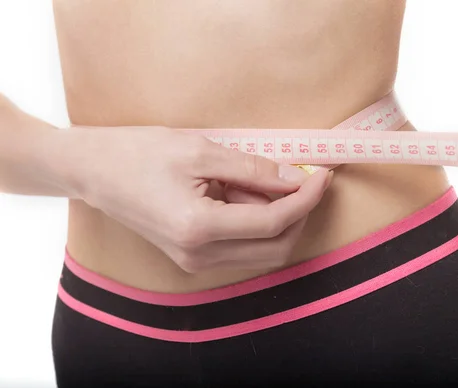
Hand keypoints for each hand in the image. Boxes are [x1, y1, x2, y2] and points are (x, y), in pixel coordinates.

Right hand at [65, 126, 331, 271]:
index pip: (274, 222)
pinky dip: (256, 224)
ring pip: (262, 252)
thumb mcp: (201, 149)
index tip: (323, 175)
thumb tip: (294, 178)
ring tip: (259, 181)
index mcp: (200, 228)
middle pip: (276, 248)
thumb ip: (253, 168)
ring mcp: (195, 261)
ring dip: (277, 219)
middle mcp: (199, 255)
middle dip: (299, 214)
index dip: (306, 198)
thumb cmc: (139, 153)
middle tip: (304, 179)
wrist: (93, 171)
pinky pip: (242, 248)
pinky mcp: (193, 257)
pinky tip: (243, 193)